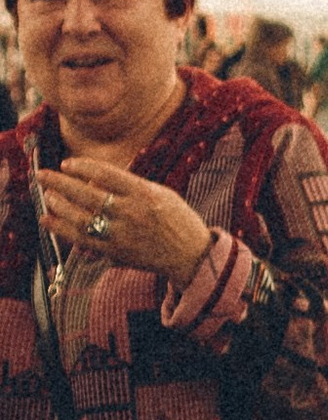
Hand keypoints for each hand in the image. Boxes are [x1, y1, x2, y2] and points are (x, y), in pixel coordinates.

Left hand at [39, 155, 213, 286]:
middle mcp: (132, 212)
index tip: (67, 164)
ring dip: (59, 205)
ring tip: (47, 196)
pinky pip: (83, 239)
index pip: (106, 174)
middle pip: (87, 194)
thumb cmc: (177, 220)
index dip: (82, 167)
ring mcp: (123, 234)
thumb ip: (130, 185)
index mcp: (144, 193)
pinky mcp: (117, 252)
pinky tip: (48, 220)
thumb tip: (95, 179)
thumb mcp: (160, 194)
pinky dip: (62, 229)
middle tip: (42, 175)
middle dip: (60, 183)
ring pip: (81, 218)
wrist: (191, 255)